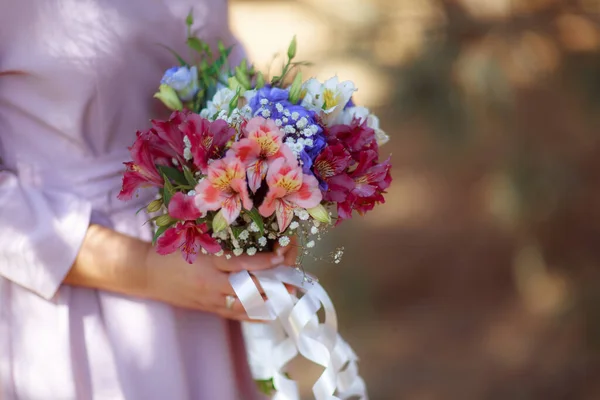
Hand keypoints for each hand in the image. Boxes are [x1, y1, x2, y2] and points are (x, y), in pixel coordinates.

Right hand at [144, 247, 285, 320]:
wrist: (147, 273)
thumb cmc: (171, 254)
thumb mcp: (196, 245)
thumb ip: (222, 248)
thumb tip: (249, 249)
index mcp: (210, 264)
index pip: (244, 264)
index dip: (265, 261)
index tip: (282, 255)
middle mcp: (213, 285)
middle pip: (250, 288)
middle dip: (273, 285)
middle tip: (292, 280)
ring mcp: (211, 300)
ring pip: (246, 305)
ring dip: (268, 301)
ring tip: (286, 296)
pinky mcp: (208, 309)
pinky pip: (235, 315)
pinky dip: (254, 314)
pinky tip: (268, 313)